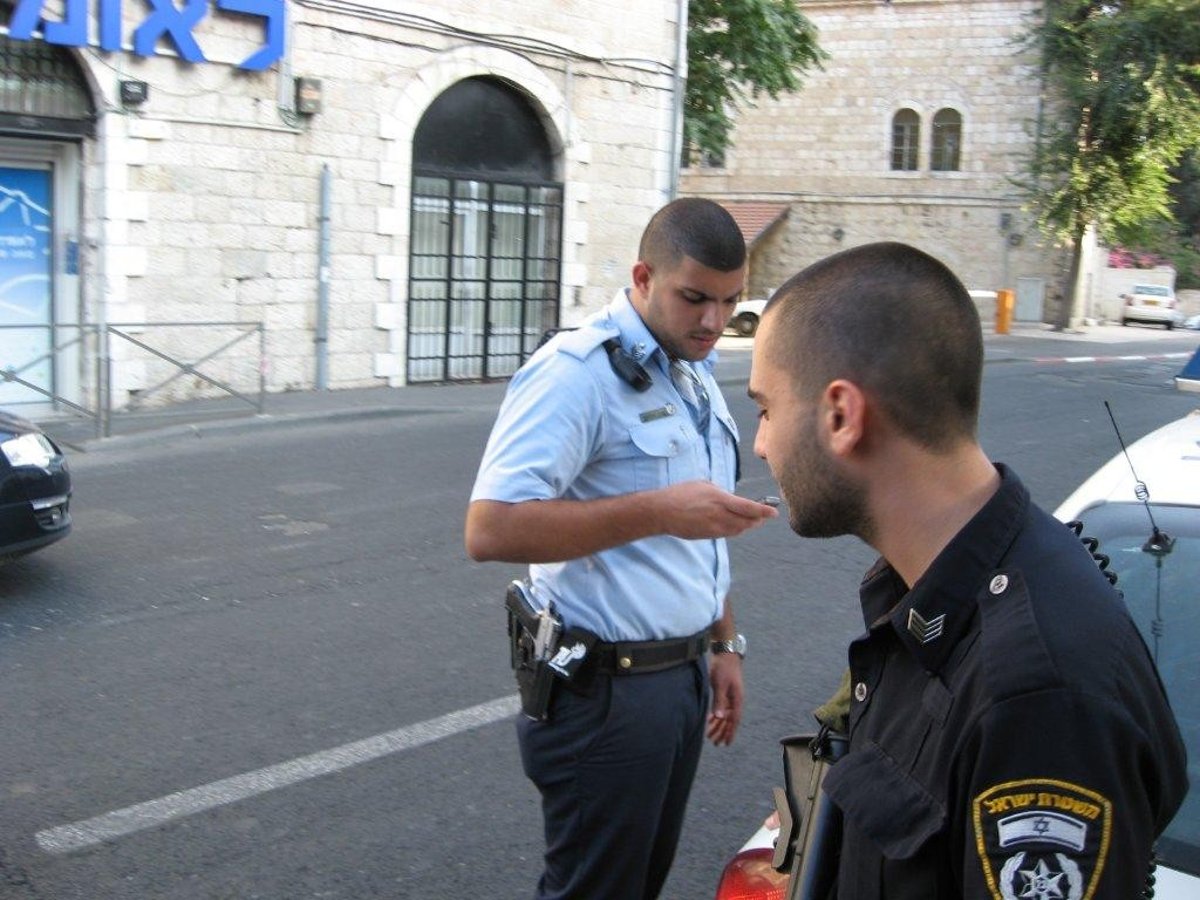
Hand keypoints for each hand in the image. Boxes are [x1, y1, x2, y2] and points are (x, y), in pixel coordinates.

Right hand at [654, 481, 777, 540]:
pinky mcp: (708, 536)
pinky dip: (736, 529)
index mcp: (719, 500)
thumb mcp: (703, 485)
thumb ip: (721, 493)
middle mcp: (719, 516)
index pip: (748, 508)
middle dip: (758, 519)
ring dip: (748, 525)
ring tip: (754, 519)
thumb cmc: (680, 494)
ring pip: (739, 530)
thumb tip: (731, 499)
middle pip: (747, 522)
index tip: (774, 512)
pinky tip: (736, 524)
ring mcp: (713, 528)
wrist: (662, 513)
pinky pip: (728, 534)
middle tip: (765, 514)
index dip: (763, 511)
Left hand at [706, 651, 743, 745]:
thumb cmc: (723, 668)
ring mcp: (730, 697)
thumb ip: (719, 701)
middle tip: (715, 743)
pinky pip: (720, 709)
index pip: (734, 720)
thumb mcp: (720, 685)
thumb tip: (719, 718)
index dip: (730, 733)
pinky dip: (715, 716)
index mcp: (737, 699)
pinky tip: (709, 722)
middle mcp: (735, 700)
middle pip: (729, 720)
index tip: (726, 743)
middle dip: (722, 732)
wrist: (725, 653)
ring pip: (724, 715)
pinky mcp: (724, 693)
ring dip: (718, 725)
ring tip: (710, 735)